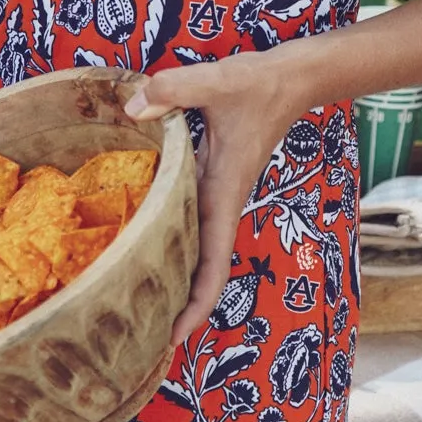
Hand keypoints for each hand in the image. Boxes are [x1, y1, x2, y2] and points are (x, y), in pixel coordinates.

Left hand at [122, 51, 304, 344]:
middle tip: (141, 341)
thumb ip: (173, 91)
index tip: (175, 337)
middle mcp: (221, 203)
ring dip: (175, 281)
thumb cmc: (259, 83)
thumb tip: (131, 108)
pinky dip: (172, 244)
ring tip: (136, 308)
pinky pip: (190, 224)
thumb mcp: (216, 81)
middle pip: (203, 271)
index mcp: (223, 193)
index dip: (196, 305)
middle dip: (179, 310)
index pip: (213, 264)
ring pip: (196, 251)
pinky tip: (143, 245)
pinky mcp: (210, 180)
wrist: (290, 79)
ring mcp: (215, 194)